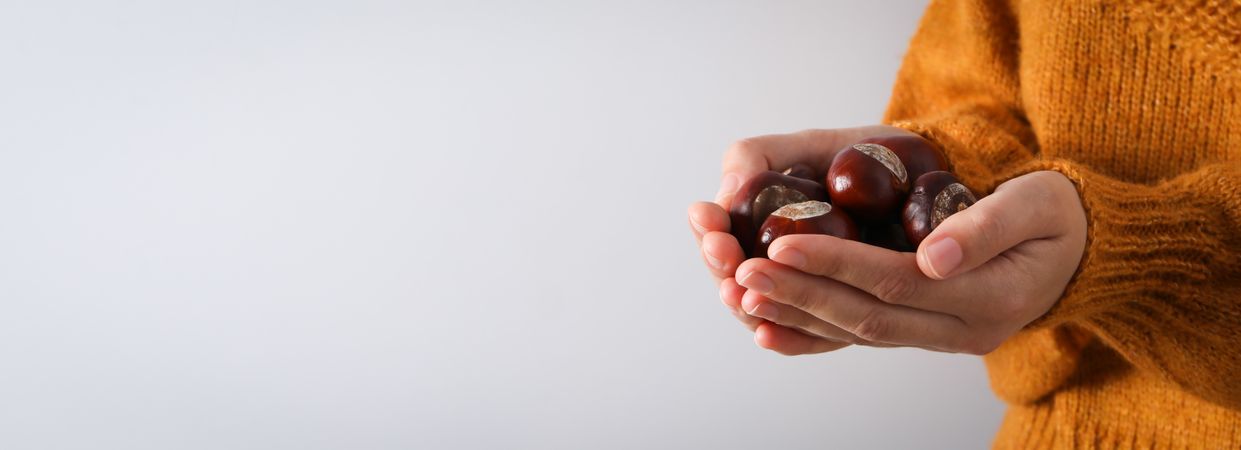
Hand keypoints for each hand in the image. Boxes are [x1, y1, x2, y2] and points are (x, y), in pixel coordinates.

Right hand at [687, 126, 914, 352]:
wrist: (934, 173)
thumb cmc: (867, 155)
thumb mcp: (810, 145)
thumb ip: (758, 157)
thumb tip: (729, 189)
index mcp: (761, 225)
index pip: (719, 237)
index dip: (708, 231)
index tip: (708, 218)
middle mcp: (779, 265)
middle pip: (733, 280)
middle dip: (720, 266)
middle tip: (720, 252)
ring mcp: (813, 293)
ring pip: (765, 312)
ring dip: (744, 304)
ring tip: (737, 291)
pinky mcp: (851, 314)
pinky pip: (815, 337)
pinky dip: (787, 338)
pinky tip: (765, 334)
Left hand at [734, 170, 1086, 354]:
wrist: (1082, 250)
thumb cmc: (1059, 213)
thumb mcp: (1039, 204)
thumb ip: (988, 227)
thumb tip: (934, 256)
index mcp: (990, 297)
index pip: (895, 282)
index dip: (835, 264)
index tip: (782, 244)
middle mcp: (962, 330)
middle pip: (865, 315)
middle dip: (799, 294)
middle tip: (741, 273)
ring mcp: (942, 338)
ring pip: (857, 333)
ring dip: (797, 315)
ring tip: (742, 295)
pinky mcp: (924, 333)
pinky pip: (862, 339)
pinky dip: (813, 334)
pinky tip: (769, 327)